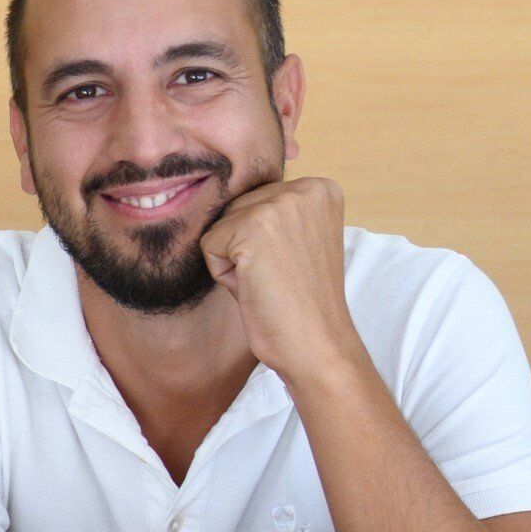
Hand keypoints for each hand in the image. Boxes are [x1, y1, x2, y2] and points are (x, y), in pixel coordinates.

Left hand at [200, 176, 361, 382]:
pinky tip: (255, 288)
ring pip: (221, 226)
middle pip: (236, 209)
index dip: (262, 242)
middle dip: (245, 249)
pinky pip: (208, 246)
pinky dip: (223, 275)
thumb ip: (274, 215)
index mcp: (321, 189)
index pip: (257, 200)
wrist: (316, 344)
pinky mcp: (252, 227)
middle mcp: (306, 187)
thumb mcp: (296, 242)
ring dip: (234, 261)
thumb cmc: (301, 303)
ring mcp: (280, 204)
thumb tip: (222, 197)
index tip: (291, 266)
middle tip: (278, 278)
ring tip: (268, 282)